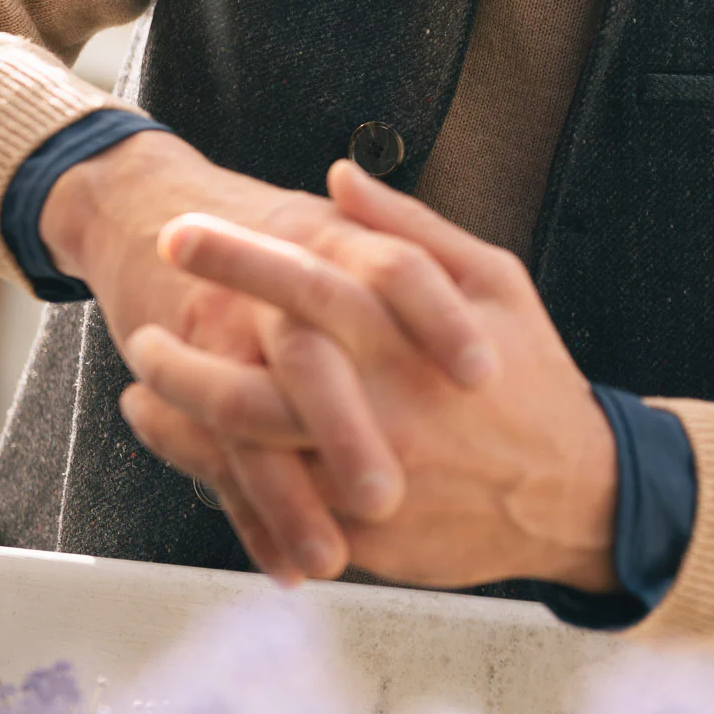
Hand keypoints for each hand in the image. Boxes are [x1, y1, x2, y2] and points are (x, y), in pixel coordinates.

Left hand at [40, 132, 499, 583]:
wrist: (572, 494)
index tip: (180, 234)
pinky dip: (222, 479)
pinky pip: (276, 510)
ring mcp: (370, 479)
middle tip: (140, 326)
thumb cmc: (533, 377)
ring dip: (183, 422)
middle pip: (256, 383)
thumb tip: (339, 174)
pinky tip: (192, 449)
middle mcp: (383, 409)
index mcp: (409, 339)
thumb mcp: (497, 280)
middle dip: (184, 354)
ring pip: (251, 454)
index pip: (307, 286)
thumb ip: (411, 229)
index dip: (235, 258)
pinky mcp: (366, 538)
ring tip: (142, 392)